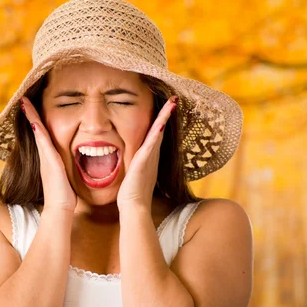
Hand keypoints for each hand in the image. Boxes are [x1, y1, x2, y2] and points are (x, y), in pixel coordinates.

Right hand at [20, 97, 77, 213]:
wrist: (60, 207)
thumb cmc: (64, 195)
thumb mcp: (64, 177)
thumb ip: (64, 169)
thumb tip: (72, 166)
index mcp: (49, 157)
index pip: (42, 135)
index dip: (36, 122)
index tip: (31, 109)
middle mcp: (44, 154)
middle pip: (36, 129)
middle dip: (30, 114)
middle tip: (24, 99)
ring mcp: (45, 155)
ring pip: (37, 130)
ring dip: (31, 115)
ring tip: (24, 101)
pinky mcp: (49, 157)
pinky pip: (41, 136)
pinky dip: (36, 124)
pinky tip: (32, 114)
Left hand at [116, 96, 178, 210]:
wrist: (134, 207)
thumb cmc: (133, 193)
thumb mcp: (136, 173)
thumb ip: (138, 164)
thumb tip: (136, 160)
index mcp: (149, 156)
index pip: (156, 133)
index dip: (161, 119)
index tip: (167, 106)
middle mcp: (152, 155)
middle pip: (161, 129)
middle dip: (167, 113)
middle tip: (174, 99)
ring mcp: (149, 158)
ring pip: (158, 134)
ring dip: (164, 118)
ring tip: (171, 103)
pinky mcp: (143, 163)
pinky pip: (150, 146)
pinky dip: (155, 134)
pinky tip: (160, 124)